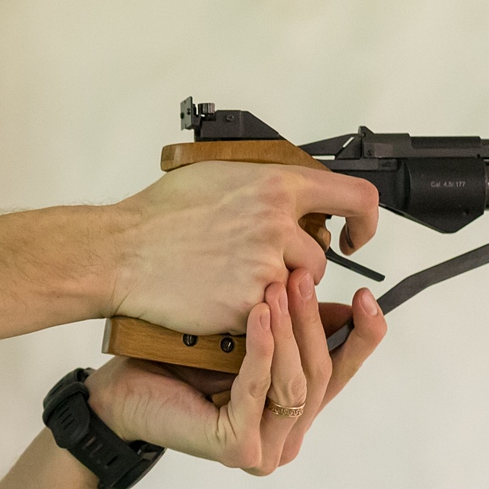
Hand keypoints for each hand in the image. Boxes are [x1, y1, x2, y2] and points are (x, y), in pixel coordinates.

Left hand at [86, 270, 386, 475]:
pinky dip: (262, 349)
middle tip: (303, 277)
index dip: (362, 335)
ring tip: (279, 287)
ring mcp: (265, 448)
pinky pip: (259, 390)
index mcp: (295, 413)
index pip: (342, 371)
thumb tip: (346, 302)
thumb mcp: (246, 337)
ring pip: (296, 384)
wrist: (120, 390)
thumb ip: (292, 329)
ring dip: (290, 331)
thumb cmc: (178, 361)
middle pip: (322, 374)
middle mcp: (287, 437)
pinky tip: (258, 313)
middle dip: (314, 321)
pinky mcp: (238, 446)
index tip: (367, 297)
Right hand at [112, 160, 379, 337]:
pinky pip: (269, 314)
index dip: (365, 221)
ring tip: (234, 280)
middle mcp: (277, 224)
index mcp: (276, 186)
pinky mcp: (248, 304)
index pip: (356, 197)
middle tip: (262, 267)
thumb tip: (291, 189)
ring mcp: (265, 266)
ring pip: (297, 289)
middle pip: (320, 255)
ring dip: (278, 292)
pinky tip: (219, 296)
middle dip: (298, 266)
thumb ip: (264, 182)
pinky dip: (250, 311)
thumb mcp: (218, 174)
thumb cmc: (159, 214)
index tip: (354, 236)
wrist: (123, 252)